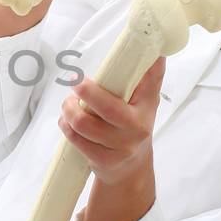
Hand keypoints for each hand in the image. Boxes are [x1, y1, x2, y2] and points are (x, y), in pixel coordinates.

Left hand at [56, 53, 163, 185]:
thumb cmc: (133, 126)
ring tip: (68, 104)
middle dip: (86, 91)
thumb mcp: (144, 103)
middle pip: (107, 107)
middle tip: (76, 83)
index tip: (138, 51)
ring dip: (69, 110)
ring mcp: (120, 147)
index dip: (146, 67)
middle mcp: (136, 128)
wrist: (130, 169)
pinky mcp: (103, 160)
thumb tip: (155, 51)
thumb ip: (147, 79)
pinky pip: (76, 139)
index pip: (151, 82)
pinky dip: (66, 126)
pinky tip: (67, 121)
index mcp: (147, 108)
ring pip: (84, 124)